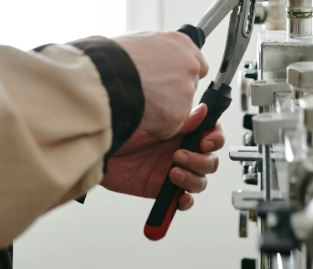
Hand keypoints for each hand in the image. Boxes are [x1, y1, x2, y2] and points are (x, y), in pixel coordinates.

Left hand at [101, 104, 225, 210]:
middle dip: (201, 160)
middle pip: (209, 159)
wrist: (98, 148)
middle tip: (179, 156)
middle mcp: (180, 149)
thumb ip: (179, 119)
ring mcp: (173, 170)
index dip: (214, 138)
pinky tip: (179, 198)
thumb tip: (203, 112)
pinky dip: (185, 201)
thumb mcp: (151, 119)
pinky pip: (184, 200)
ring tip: (172, 173)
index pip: (210, 133)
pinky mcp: (163, 189)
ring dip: (193, 178)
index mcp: (181, 130)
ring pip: (200, 180)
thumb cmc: (120, 127)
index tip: (206, 141)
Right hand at [114, 32, 207, 138]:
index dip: (182, 74)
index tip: (172, 79)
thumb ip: (159, 51)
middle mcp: (190, 66)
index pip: (198, 63)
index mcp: (182, 44)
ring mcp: (186, 92)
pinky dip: (155, 125)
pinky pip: (168, 126)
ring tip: (138, 100)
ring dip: (162, 109)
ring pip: (179, 108)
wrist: (106, 76)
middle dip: (172, 93)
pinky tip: (139, 111)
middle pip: (189, 87)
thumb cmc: (114, 57)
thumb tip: (157, 58)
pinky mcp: (178, 116)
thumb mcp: (141, 41)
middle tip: (149, 92)